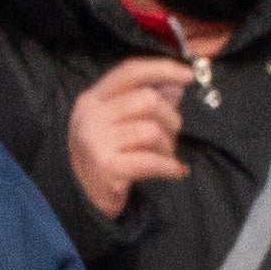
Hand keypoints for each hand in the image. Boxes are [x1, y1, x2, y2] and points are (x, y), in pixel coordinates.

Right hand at [66, 61, 198, 209]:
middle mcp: (91, 116)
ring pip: (152, 131)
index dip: (161, 69)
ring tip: (166, 157)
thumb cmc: (106, 157)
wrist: (81, 200)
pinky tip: (175, 171)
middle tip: (172, 136)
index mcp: (93, 99)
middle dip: (170, 118)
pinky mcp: (107, 166)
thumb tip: (177, 87)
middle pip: (147, 100)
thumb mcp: (119, 125)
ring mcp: (96, 141)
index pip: (130, 72)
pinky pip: (152, 160)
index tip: (188, 76)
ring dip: (168, 147)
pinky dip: (170, 167)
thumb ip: (145, 104)